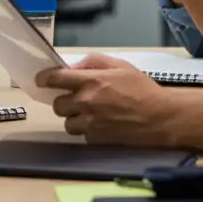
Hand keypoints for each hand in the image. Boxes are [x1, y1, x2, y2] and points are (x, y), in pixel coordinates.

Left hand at [35, 54, 177, 146]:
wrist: (160, 117)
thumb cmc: (142, 88)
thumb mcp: (120, 65)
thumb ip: (94, 62)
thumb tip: (74, 67)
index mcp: (90, 81)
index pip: (55, 79)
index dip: (44, 79)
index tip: (42, 80)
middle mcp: (85, 102)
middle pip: (57, 104)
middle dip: (64, 100)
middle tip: (75, 98)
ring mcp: (89, 123)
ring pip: (66, 122)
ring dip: (74, 117)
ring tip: (89, 113)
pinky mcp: (96, 139)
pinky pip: (81, 135)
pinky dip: (87, 130)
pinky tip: (100, 124)